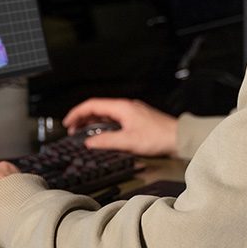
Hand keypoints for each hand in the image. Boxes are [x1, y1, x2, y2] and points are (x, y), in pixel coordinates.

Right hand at [63, 98, 177, 157]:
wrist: (179, 137)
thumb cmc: (157, 137)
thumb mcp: (128, 142)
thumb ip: (106, 141)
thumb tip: (89, 142)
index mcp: (121, 107)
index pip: (92, 105)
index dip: (77, 113)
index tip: (67, 123)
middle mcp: (125, 106)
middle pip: (97, 108)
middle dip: (82, 118)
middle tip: (72, 130)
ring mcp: (131, 112)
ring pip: (106, 114)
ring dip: (93, 122)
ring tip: (83, 133)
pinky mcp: (136, 119)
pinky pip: (114, 119)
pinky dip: (104, 125)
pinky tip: (102, 134)